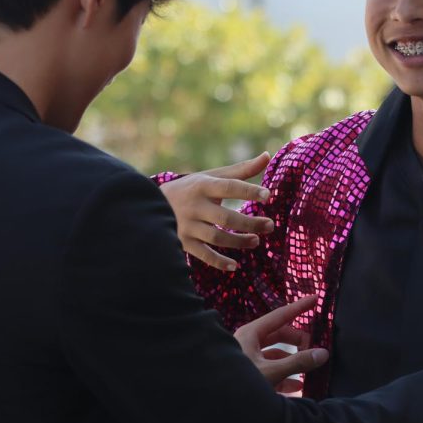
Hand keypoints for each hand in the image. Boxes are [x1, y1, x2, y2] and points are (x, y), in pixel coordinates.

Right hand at [161, 153, 275, 270]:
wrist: (152, 205)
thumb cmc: (192, 188)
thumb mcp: (212, 176)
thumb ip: (241, 170)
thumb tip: (267, 156)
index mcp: (203, 185)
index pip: (229, 187)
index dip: (248, 191)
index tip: (268, 195)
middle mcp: (195, 205)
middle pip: (225, 217)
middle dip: (250, 223)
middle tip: (270, 225)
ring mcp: (188, 225)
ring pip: (217, 237)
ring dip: (239, 241)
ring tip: (256, 241)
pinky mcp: (184, 242)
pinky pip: (203, 254)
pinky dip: (219, 262)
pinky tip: (235, 266)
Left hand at [234, 295, 329, 392]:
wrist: (215, 408)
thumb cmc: (238, 383)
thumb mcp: (271, 372)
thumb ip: (297, 362)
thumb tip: (323, 353)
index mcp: (251, 334)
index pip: (280, 315)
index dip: (299, 307)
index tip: (316, 298)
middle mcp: (249, 343)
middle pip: (281, 335)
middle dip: (299, 341)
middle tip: (316, 347)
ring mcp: (249, 359)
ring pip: (277, 354)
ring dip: (293, 361)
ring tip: (310, 368)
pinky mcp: (250, 375)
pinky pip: (272, 371)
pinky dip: (286, 377)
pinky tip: (298, 386)